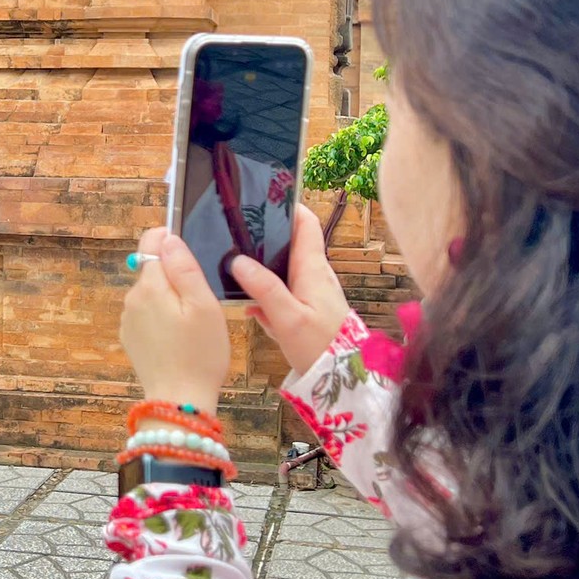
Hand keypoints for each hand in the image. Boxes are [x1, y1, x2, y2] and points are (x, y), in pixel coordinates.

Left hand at [120, 228, 229, 412]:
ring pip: (151, 293)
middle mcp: (132, 299)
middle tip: (200, 302)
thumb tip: (168, 239)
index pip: (150, 243)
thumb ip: (184, 268)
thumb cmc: (199, 354)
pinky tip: (178, 338)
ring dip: (169, 299)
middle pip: (153, 270)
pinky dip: (162, 318)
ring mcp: (129, 320)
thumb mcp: (203, 306)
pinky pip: (147, 314)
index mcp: (150, 287)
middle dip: (174, 276)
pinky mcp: (131, 338)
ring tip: (191, 324)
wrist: (179, 402)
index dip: (169, 239)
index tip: (188, 252)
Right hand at [229, 204, 350, 372]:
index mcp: (313, 269)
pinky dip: (267, 296)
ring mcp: (313, 294)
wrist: (345, 380)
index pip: (306, 223)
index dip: (289, 206)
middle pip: (291, 244)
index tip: (265, 198)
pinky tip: (250, 308)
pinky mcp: (308, 312)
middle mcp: (315, 276)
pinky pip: (283, 296)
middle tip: (237, 232)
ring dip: (264, 268)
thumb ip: (264, 289)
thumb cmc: (322, 347)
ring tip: (234, 265)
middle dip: (267, 237)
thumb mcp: (288, 318)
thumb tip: (238, 260)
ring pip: (284, 271)